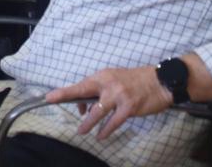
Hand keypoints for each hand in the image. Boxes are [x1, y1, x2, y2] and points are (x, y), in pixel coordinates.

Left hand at [46, 66, 171, 139]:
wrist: (160, 81)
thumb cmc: (135, 81)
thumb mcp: (114, 80)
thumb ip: (99, 91)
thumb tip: (84, 107)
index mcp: (103, 76)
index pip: (81, 84)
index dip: (66, 91)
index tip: (50, 96)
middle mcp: (108, 84)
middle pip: (83, 91)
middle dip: (66, 96)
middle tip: (52, 100)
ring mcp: (119, 95)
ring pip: (98, 111)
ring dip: (88, 123)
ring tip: (81, 131)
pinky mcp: (129, 107)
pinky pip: (114, 121)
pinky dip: (106, 130)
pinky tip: (100, 136)